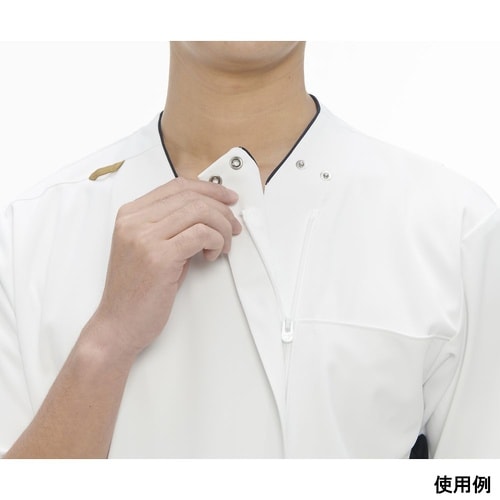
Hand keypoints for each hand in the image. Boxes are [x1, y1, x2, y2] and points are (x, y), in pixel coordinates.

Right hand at [86, 177, 241, 359]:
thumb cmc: (136, 292)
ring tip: (223, 246)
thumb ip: (172, 226)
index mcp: (130, 215)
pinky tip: (212, 255)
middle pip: (191, 197)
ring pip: (200, 212)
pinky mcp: (159, 257)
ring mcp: (144, 237)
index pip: (177, 186)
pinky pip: (201, 234)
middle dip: (222, 210)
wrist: (118, 325)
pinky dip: (216, 241)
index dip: (209, 189)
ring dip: (222, 227)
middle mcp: (134, 221)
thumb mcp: (150, 249)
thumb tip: (210, 214)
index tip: (228, 199)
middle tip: (234, 228)